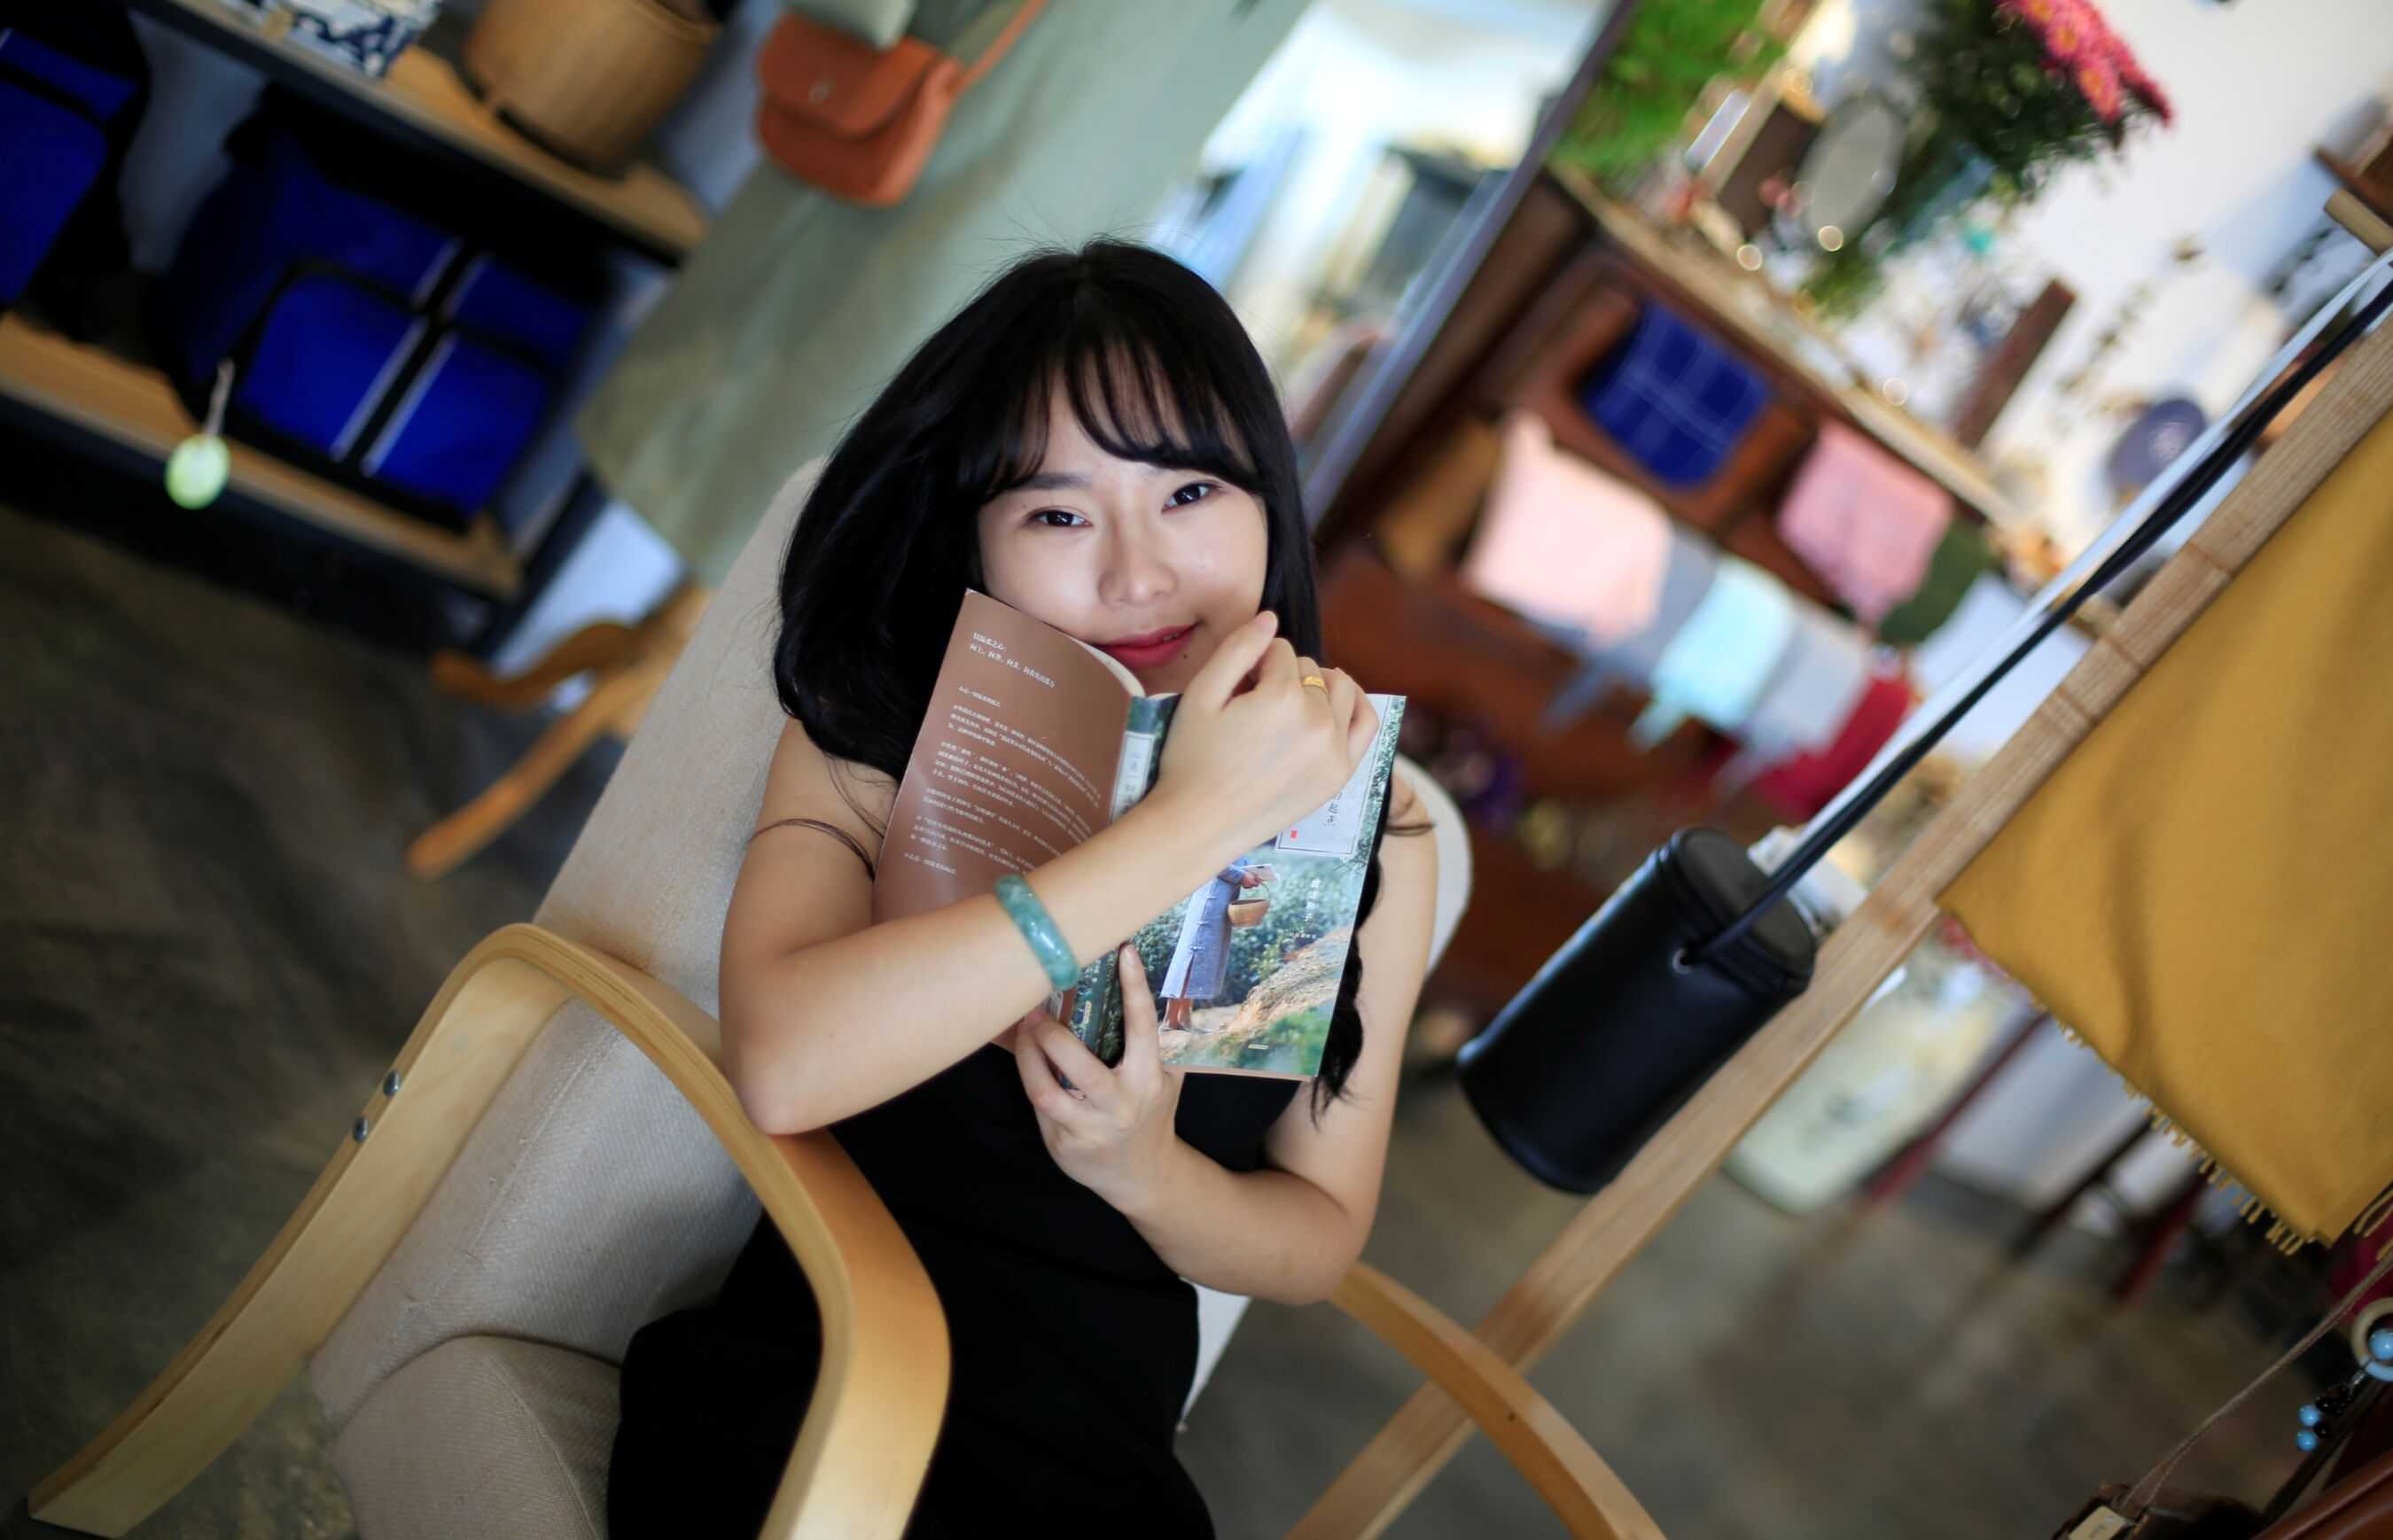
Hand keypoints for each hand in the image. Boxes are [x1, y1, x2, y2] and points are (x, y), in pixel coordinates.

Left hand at [1013, 946, 1185, 1213]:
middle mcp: (1119, 1105)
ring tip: (1021, 1031)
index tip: (1124, 952)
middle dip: (1051, 1033)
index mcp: (1148, 1080)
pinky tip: (1026, 1059)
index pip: (1142, 1028)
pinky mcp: (1063, 1143)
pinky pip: (1040, 1104)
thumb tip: (1146, 990)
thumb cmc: (1150, 1114)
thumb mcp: (1163, 1081)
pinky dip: (1029, 1077)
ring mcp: (1088, 1127)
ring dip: (1027, 1055)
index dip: (1134, 989)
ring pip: (1045, 1089)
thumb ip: (1155, 1046)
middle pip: (1079, 1065)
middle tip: (1036, 1009)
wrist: (1142, 1176)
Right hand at [1151, 611, 1379, 854]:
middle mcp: (1318, 721)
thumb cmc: (1191, 759)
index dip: (1253, 662)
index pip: (1279, 651)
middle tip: (1253, 705)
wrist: (1199, 825)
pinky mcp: (1340, 773)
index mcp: (1283, 698)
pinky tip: (1335, 704)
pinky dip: (1356, 705)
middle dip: (1283, 675)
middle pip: (1309, 669)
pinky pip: (1366, 723)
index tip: (1235, 688)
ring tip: (1288, 704)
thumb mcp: (1200, 695)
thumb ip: (1237, 649)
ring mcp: (1335, 749)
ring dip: (1317, 686)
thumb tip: (1271, 617)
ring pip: (1340, 688)